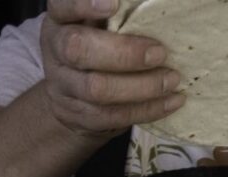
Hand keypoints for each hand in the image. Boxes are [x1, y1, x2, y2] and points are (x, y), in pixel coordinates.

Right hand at [41, 0, 185, 138]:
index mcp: (61, 20)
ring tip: (172, 80)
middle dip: (124, 53)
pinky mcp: (78, 114)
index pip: (63, 7)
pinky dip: (146, 109)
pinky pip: (112, 115)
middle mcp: (56, 50)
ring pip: (97, 90)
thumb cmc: (97, 44)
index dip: (84, 5)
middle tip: (160, 54)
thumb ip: (123, 15)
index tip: (113, 4)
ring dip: (141, 86)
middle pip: (78, 50)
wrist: (70, 94)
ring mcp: (63, 85)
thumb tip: (159, 7)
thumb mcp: (99, 24)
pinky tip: (172, 101)